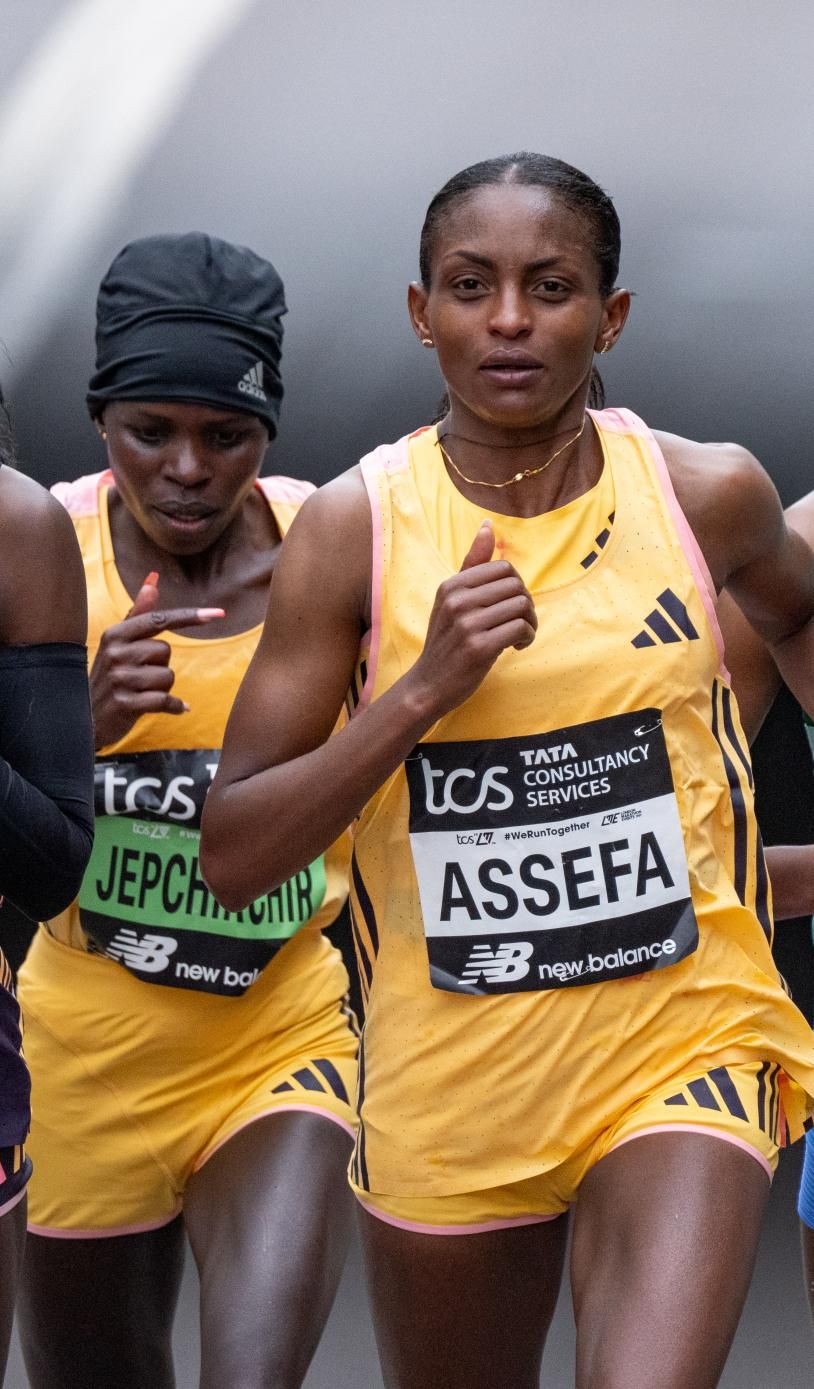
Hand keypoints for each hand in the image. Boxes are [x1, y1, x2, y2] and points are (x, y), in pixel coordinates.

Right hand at [89, 572, 223, 749]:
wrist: (85, 719)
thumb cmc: (111, 676)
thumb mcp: (119, 643)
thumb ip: (138, 612)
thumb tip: (153, 579)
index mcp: (115, 634)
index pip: (159, 620)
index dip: (189, 616)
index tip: (218, 613)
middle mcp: (115, 653)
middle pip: (166, 651)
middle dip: (161, 665)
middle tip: (139, 677)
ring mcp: (119, 679)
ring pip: (167, 676)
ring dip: (162, 688)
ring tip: (141, 692)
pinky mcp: (125, 704)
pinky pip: (165, 700)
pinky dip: (172, 706)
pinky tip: (164, 707)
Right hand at [406, 521, 536, 721]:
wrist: (428, 685)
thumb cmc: (446, 641)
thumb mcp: (452, 599)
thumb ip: (471, 564)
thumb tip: (487, 525)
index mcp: (452, 585)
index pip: (504, 568)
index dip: (516, 587)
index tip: (510, 607)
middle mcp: (457, 600)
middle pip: (516, 585)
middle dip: (526, 604)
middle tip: (519, 623)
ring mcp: (466, 623)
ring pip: (521, 605)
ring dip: (529, 623)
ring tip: (519, 636)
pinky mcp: (478, 646)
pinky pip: (520, 628)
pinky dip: (527, 637)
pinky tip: (516, 646)